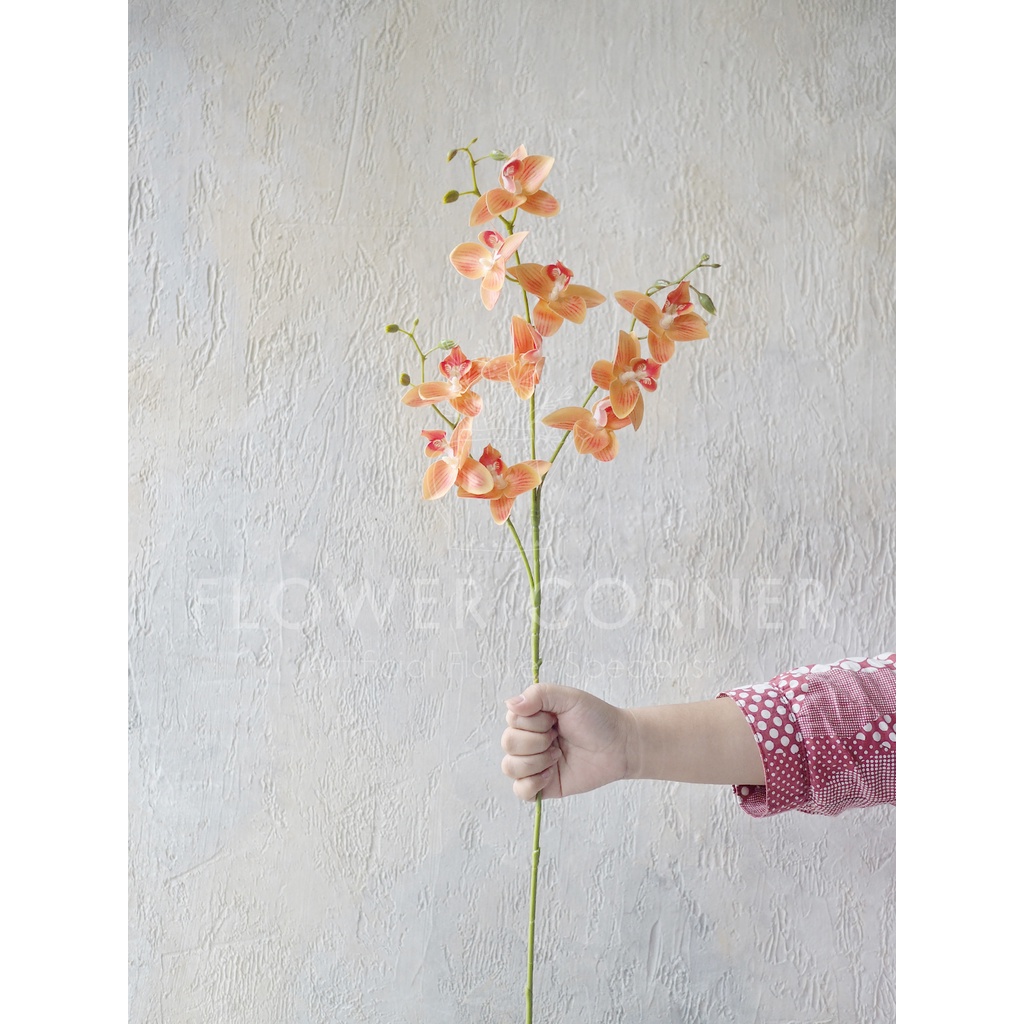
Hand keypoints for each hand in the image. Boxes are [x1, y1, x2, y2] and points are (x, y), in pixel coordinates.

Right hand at [500, 684, 633, 799]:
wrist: (620, 745)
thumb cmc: (596, 718)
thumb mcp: (568, 697)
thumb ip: (539, 694)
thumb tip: (510, 704)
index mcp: (532, 717)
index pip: (511, 720)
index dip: (533, 722)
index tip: (554, 720)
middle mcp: (528, 739)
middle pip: (508, 743)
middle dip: (536, 742)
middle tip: (558, 738)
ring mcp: (534, 763)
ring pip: (510, 768)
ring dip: (536, 762)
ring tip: (558, 756)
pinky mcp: (542, 785)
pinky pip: (520, 791)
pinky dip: (533, 784)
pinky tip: (551, 774)